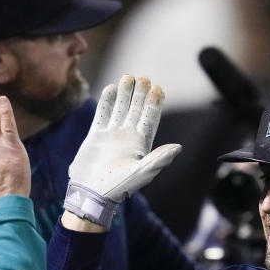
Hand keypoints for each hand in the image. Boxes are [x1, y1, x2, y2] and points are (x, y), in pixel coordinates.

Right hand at [62, 74, 180, 227]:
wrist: (92, 193)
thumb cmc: (119, 187)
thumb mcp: (142, 173)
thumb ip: (159, 159)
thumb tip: (178, 147)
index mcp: (141, 144)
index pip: (150, 118)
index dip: (155, 103)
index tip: (158, 88)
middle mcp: (128, 137)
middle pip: (136, 110)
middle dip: (141, 94)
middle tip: (144, 77)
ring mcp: (112, 135)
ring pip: (120, 109)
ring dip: (124, 94)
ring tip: (127, 76)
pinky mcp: (96, 136)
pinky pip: (102, 115)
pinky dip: (106, 102)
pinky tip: (110, 89)